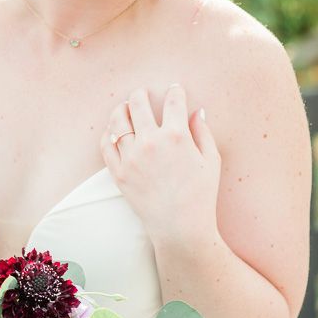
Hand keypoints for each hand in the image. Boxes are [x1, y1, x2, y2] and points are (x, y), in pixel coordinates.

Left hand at [100, 84, 221, 241]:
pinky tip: (113, 130)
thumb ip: (203, 132)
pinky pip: (106, 144)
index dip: (176, 91)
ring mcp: (131, 157)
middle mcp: (151, 142)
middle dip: (141, 94)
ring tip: (124, 107)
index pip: (173, 101)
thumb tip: (197, 110)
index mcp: (177, 136)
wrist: (180, 228)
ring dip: (121, 109)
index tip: (175, 89)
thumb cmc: (201, 195)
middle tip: (142, 93)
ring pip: (117, 121)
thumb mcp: (211, 161)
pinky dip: (108, 133)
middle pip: (138, 103)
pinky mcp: (119, 172)